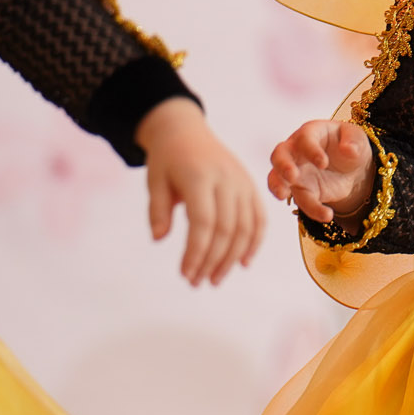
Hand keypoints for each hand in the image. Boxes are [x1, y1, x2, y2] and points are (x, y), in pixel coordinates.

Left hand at [136, 98, 264, 285]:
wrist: (186, 131)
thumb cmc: (167, 161)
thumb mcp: (154, 181)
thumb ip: (157, 210)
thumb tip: (159, 239)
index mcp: (199, 176)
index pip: (203, 222)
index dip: (195, 252)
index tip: (185, 274)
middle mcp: (226, 179)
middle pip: (226, 229)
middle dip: (212, 261)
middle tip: (197, 282)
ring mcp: (243, 182)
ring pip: (245, 228)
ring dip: (232, 258)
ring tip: (214, 279)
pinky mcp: (251, 186)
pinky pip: (259, 218)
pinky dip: (254, 242)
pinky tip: (243, 263)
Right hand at [268, 120, 375, 227]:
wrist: (352, 169)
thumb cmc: (350, 146)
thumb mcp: (358, 139)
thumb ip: (354, 142)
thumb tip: (349, 150)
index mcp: (311, 133)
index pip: (304, 139)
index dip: (311, 150)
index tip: (324, 163)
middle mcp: (297, 151)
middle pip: (279, 155)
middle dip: (283, 166)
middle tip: (292, 177)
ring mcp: (295, 172)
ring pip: (276, 178)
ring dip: (277, 186)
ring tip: (282, 196)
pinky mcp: (301, 190)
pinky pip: (300, 200)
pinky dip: (310, 209)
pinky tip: (326, 214)